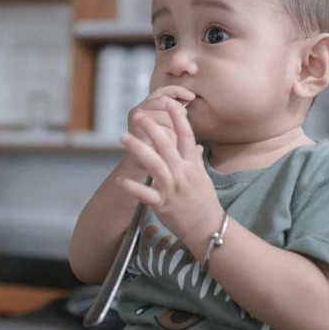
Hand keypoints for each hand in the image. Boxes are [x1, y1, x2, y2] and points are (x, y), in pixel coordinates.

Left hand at [118, 99, 223, 245]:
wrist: (207, 227)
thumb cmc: (204, 200)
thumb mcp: (203, 176)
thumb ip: (195, 158)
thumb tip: (196, 143)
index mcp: (192, 164)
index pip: (186, 135)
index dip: (178, 118)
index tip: (170, 102)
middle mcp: (183, 173)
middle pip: (167, 145)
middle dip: (152, 128)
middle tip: (138, 115)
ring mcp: (172, 188)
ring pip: (154, 164)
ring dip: (138, 149)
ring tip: (123, 137)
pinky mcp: (162, 204)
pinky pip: (145, 194)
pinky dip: (132, 187)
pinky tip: (120, 180)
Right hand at [123, 86, 195, 169]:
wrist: (146, 166)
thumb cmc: (162, 146)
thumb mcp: (173, 126)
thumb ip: (179, 113)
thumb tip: (192, 98)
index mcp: (150, 104)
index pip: (164, 90)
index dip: (178, 91)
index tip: (192, 96)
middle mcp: (141, 108)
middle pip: (163, 100)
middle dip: (177, 109)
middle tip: (184, 119)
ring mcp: (136, 117)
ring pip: (162, 114)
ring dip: (172, 126)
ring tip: (174, 137)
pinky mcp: (135, 129)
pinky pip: (157, 128)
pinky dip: (167, 135)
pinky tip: (169, 144)